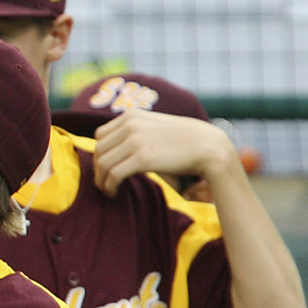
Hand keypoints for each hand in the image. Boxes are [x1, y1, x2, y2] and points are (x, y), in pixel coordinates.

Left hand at [91, 110, 237, 196]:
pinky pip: (114, 175)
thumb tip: (115, 150)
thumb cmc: (183, 141)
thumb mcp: (154, 127)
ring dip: (101, 180)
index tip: (104, 167)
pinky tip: (113, 192)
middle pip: (99, 150)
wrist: (209, 147)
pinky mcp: (142, 158)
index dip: (99, 153)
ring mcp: (135, 140)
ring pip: (103, 163)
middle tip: (103, 182)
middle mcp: (130, 125)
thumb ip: (135, 132)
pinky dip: (109, 185)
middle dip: (98, 168)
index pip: (100, 135)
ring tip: (107, 189)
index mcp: (131, 115)